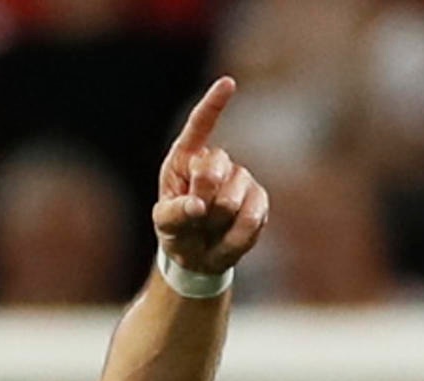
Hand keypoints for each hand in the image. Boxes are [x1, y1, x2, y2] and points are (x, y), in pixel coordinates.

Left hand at [153, 77, 269, 276]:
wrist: (198, 256)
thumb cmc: (176, 231)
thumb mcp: (164, 224)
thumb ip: (174, 213)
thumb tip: (197, 207)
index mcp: (186, 159)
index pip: (200, 126)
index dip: (213, 104)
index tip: (227, 83)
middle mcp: (215, 162)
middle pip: (214, 169)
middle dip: (202, 198)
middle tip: (195, 217)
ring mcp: (240, 179)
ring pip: (232, 199)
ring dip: (217, 223)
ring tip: (208, 230)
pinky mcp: (259, 199)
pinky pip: (252, 218)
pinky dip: (235, 237)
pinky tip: (225, 239)